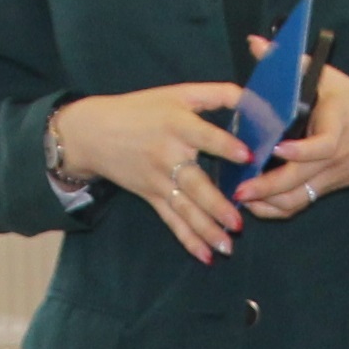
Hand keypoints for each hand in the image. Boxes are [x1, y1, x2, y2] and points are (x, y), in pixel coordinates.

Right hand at [50, 84, 248, 261]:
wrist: (93, 133)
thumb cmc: (140, 109)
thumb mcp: (178, 93)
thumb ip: (219, 93)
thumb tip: (256, 99)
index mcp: (177, 125)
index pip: (204, 137)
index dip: (225, 145)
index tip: (247, 156)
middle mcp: (167, 155)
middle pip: (195, 184)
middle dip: (216, 205)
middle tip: (238, 222)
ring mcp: (158, 180)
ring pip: (185, 209)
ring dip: (206, 229)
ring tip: (227, 246)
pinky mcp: (152, 196)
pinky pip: (172, 221)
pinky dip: (188, 240)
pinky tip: (206, 255)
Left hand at [240, 55, 348, 215]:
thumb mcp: (330, 78)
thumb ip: (292, 63)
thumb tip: (256, 43)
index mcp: (337, 127)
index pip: (323, 144)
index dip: (301, 150)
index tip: (278, 147)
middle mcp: (332, 157)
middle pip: (300, 179)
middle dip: (268, 186)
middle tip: (240, 188)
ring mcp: (328, 177)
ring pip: (297, 199)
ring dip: (267, 202)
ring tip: (240, 197)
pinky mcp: (325, 189)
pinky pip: (299, 205)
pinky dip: (276, 209)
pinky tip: (255, 204)